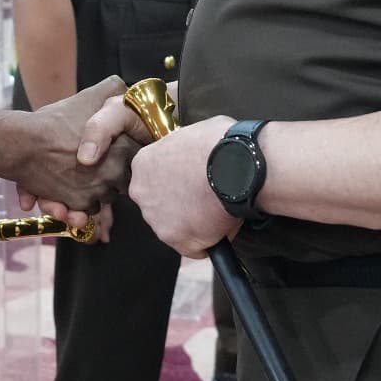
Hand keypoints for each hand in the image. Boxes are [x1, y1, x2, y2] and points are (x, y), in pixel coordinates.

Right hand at [5, 76, 129, 224]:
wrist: (24, 144)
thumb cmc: (56, 120)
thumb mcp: (88, 96)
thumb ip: (113, 89)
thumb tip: (127, 87)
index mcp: (124, 148)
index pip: (136, 159)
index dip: (123, 155)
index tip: (111, 152)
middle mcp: (116, 173)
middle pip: (122, 181)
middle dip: (109, 177)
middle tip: (92, 166)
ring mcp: (99, 192)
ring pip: (105, 198)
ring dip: (94, 193)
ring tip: (78, 178)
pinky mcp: (81, 206)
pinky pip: (89, 211)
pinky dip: (80, 206)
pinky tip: (69, 191)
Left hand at [127, 114, 239, 257]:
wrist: (237, 167)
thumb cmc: (219, 145)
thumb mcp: (191, 133)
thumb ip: (181, 150)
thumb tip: (191, 154)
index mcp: (143, 164)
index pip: (152, 179)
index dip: (174, 181)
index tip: (189, 181)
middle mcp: (143, 193)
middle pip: (159, 205)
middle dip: (179, 204)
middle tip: (203, 197)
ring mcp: (158, 219)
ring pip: (174, 228)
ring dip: (192, 223)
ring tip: (215, 210)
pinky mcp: (178, 240)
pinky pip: (193, 247)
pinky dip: (207, 242)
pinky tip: (221, 226)